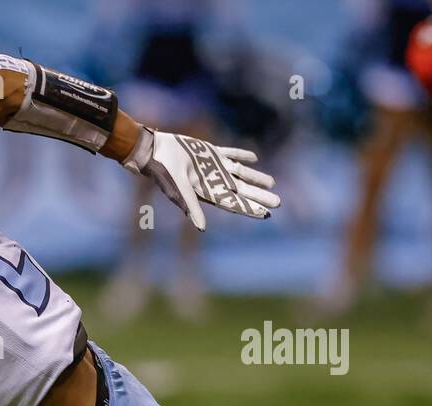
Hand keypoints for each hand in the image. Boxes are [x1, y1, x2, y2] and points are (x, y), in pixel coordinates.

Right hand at [124, 126, 279, 230]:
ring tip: (272, 183)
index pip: (233, 203)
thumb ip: (191, 208)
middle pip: (242, 191)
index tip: (265, 214)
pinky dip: (242, 155)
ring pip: (241, 174)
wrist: (154, 152)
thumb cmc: (164, 173)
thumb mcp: (178, 191)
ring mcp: (213, 166)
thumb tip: (201, 228)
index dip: (249, 209)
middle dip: (259, 196)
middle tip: (277, 202)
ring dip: (256, 178)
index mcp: (208, 192)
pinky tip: (255, 157)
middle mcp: (213, 181)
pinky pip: (230, 154)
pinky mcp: (210, 151)